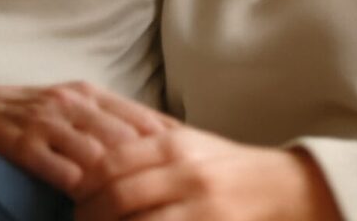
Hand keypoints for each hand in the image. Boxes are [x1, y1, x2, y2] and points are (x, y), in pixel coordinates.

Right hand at [0, 82, 174, 193]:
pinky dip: (78, 189)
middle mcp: (71, 103)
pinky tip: (92, 209)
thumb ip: (105, 123)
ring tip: (141, 207)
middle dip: (153, 168)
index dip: (171, 144)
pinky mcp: (20, 140)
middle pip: (125, 138)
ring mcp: (46, 120)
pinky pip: (55, 166)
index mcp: (88, 94)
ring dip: (119, 185)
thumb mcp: (69, 109)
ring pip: (95, 154)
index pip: (141, 118)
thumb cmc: (24, 114)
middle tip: (178, 194)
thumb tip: (155, 143)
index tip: (199, 166)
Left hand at [74, 126, 340, 220]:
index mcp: (175, 144)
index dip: (83, 183)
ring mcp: (201, 207)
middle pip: (117, 197)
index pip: (111, 162)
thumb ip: (147, 146)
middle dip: (88, 215)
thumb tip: (93, 158)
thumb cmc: (225, 165)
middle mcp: (186, 173)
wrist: (284, 187)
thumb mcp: (190, 143)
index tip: (72, 195)